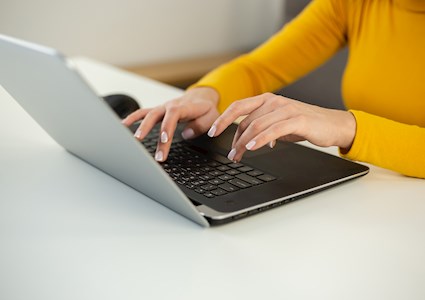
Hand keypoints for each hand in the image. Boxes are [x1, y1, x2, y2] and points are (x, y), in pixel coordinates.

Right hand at [122, 87, 219, 161]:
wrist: (200, 97)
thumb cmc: (205, 109)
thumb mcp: (211, 116)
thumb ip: (201, 125)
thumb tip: (187, 134)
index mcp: (184, 106)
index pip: (173, 114)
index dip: (168, 126)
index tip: (164, 139)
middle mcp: (170, 105)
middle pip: (156, 116)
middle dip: (150, 131)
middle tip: (144, 145)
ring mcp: (162, 108)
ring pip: (147, 115)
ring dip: (138, 126)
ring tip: (132, 139)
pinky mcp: (158, 111)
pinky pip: (143, 113)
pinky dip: (132, 118)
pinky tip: (123, 126)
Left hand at [207, 93, 355, 161]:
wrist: (334, 125)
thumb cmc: (307, 124)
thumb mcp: (280, 123)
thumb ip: (264, 127)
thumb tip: (251, 140)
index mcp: (268, 100)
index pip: (239, 107)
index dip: (223, 119)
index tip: (212, 131)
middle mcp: (275, 101)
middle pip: (245, 119)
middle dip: (234, 139)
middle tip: (231, 154)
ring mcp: (286, 109)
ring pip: (256, 126)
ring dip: (244, 143)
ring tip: (239, 155)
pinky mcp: (297, 120)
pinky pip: (273, 130)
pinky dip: (260, 139)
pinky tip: (252, 148)